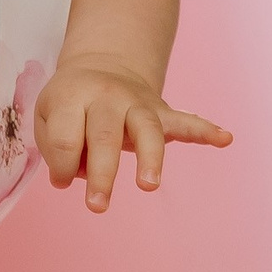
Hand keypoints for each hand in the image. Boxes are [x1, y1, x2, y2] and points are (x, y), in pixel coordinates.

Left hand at [34, 56, 230, 212]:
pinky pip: (184, 121)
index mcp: (72, 96)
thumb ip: (56, 147)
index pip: (66, 138)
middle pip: (104, 135)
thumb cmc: (70, 102)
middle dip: (101, 173)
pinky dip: (205, 130)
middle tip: (97, 206)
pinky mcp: (160, 111)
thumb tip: (77, 176)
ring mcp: (137, 103)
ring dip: (149, 157)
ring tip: (148, 184)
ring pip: (146, 129)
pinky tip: (224, 138)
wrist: (101, 65)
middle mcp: (107, 96)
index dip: (61, 167)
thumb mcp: (47, 115)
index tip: (62, 179)